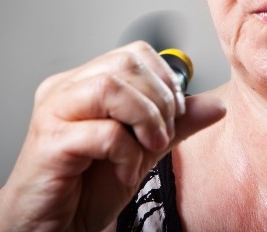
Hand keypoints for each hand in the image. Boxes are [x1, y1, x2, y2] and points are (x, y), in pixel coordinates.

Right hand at [0, 41, 225, 231]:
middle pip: (124, 63)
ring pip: (110, 87)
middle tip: (162, 136)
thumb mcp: (143, 150)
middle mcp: (65, 89)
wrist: (52, 229)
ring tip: (148, 149)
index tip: (175, 113)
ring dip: (144, 119)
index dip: (164, 79)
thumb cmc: (86, 188)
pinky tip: (124, 172)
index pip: (134, 53)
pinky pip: (103, 133)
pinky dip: (126, 154)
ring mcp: (53, 112)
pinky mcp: (50, 142)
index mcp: (83, 83)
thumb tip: (216, 105)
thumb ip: (176, 126)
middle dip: (158, 100)